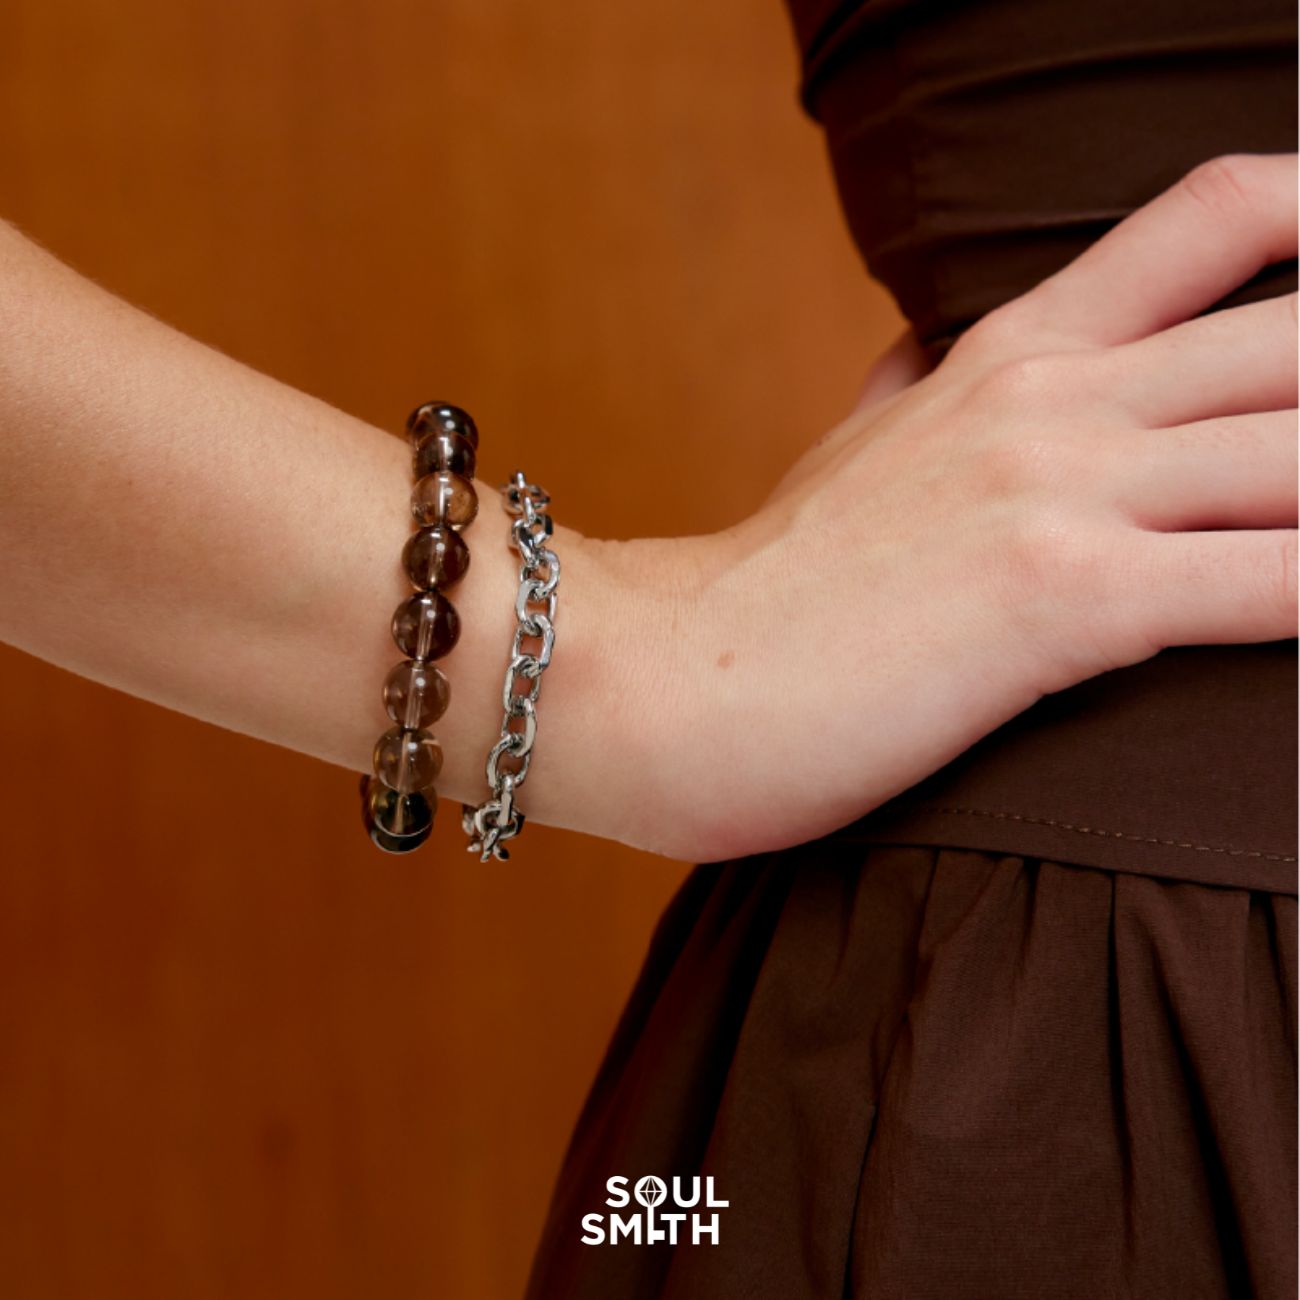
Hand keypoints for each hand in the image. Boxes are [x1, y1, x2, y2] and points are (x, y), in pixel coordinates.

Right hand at [633, 153, 1297, 862]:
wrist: (658, 678)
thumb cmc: (762, 593)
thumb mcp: (844, 456)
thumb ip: (904, 388)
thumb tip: (920, 342)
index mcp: (1007, 356)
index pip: (1213, 217)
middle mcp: (1051, 399)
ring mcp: (1055, 489)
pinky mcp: (1058, 600)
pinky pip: (1271, 585)